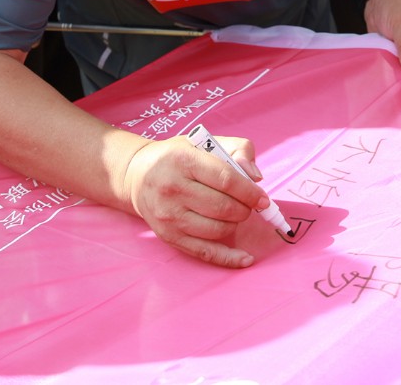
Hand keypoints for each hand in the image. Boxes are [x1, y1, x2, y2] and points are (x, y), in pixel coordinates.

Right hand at [120, 135, 266, 268]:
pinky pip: (205, 252)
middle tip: (247, 205)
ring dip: (235, 224)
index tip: (263, 199)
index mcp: (183, 160)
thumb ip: (237, 150)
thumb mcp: (204, 142)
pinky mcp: (169, 236)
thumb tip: (255, 177)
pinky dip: (229, 258)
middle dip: (244, 209)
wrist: (137, 176)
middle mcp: (172, 188)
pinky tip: (246, 259)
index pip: (226, 179)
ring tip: (233, 214)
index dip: (250, 191)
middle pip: (223, 207)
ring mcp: (169, 216)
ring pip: (218, 229)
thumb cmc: (177, 158)